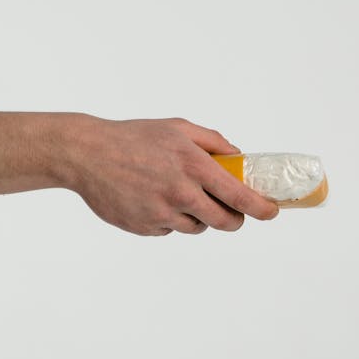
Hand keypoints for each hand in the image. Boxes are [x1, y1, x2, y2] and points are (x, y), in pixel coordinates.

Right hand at [58, 116, 278, 235]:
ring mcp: (161, 214)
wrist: (86, 154)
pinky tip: (154, 199)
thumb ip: (213, 142)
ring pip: (197, 227)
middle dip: (234, 219)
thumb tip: (238, 157)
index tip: (272, 212)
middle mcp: (180, 193)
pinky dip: (170, 219)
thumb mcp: (178, 128)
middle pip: (225, 222)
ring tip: (181, 195)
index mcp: (193, 166)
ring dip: (199, 217)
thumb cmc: (134, 137)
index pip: (240, 196)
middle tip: (232, 211)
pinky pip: (169, 230)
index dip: (261, 208)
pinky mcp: (143, 227)